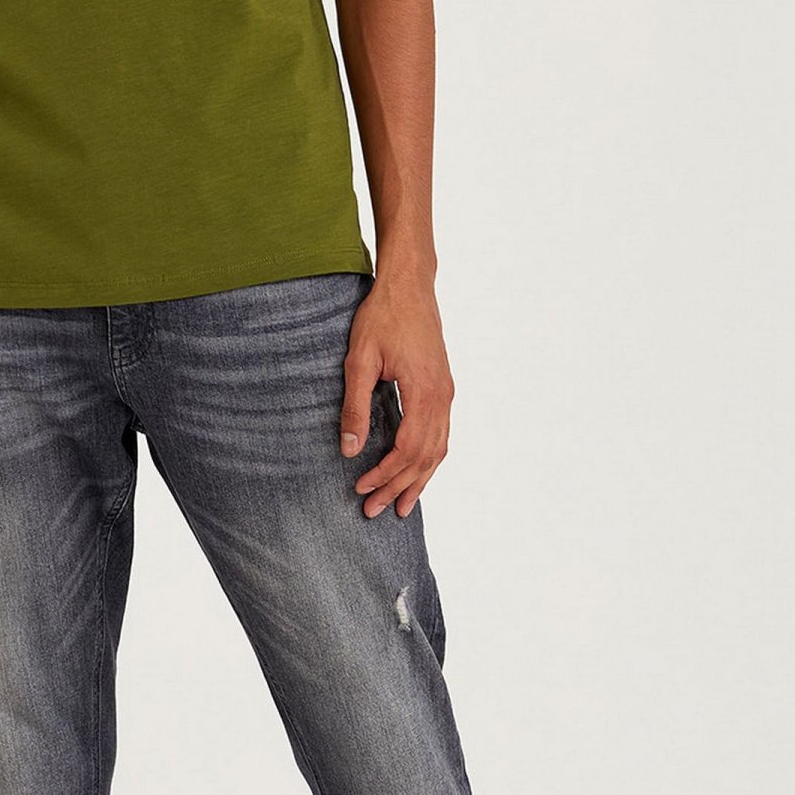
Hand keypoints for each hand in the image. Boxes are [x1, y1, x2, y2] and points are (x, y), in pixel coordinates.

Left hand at [340, 271, 453, 517]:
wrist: (409, 285)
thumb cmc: (382, 316)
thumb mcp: (359, 360)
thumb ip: (355, 406)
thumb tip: (348, 449)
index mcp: (424, 392)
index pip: (408, 450)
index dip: (385, 474)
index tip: (361, 489)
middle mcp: (442, 397)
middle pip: (426, 457)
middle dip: (399, 486)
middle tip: (374, 510)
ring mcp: (446, 392)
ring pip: (438, 449)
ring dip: (418, 480)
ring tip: (400, 505)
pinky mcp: (443, 387)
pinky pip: (441, 434)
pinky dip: (428, 459)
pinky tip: (416, 471)